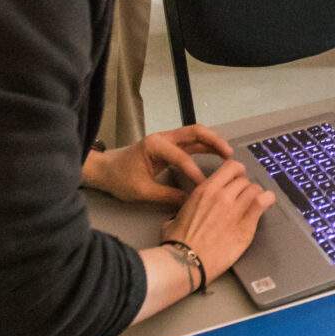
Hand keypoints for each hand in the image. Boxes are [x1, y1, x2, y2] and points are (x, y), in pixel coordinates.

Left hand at [85, 124, 235, 204]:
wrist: (105, 171)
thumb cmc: (120, 180)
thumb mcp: (142, 191)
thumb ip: (167, 196)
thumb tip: (190, 202)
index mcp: (155, 145)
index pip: (182, 157)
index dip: (195, 172)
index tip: (205, 186)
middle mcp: (163, 137)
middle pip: (194, 132)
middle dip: (213, 142)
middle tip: (229, 155)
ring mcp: (167, 139)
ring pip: (195, 134)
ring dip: (212, 142)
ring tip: (228, 155)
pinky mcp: (168, 145)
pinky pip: (191, 142)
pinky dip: (205, 146)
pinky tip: (216, 154)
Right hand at [162, 159, 276, 284]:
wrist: (185, 262)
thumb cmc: (177, 243)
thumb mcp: (175, 217)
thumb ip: (186, 211)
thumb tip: (183, 216)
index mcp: (205, 191)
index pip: (230, 167)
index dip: (237, 171)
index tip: (238, 176)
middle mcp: (222, 196)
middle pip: (243, 180)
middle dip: (244, 187)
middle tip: (243, 196)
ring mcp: (235, 211)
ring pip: (255, 189)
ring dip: (256, 194)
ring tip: (254, 202)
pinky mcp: (246, 227)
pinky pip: (262, 203)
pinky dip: (267, 200)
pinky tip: (267, 202)